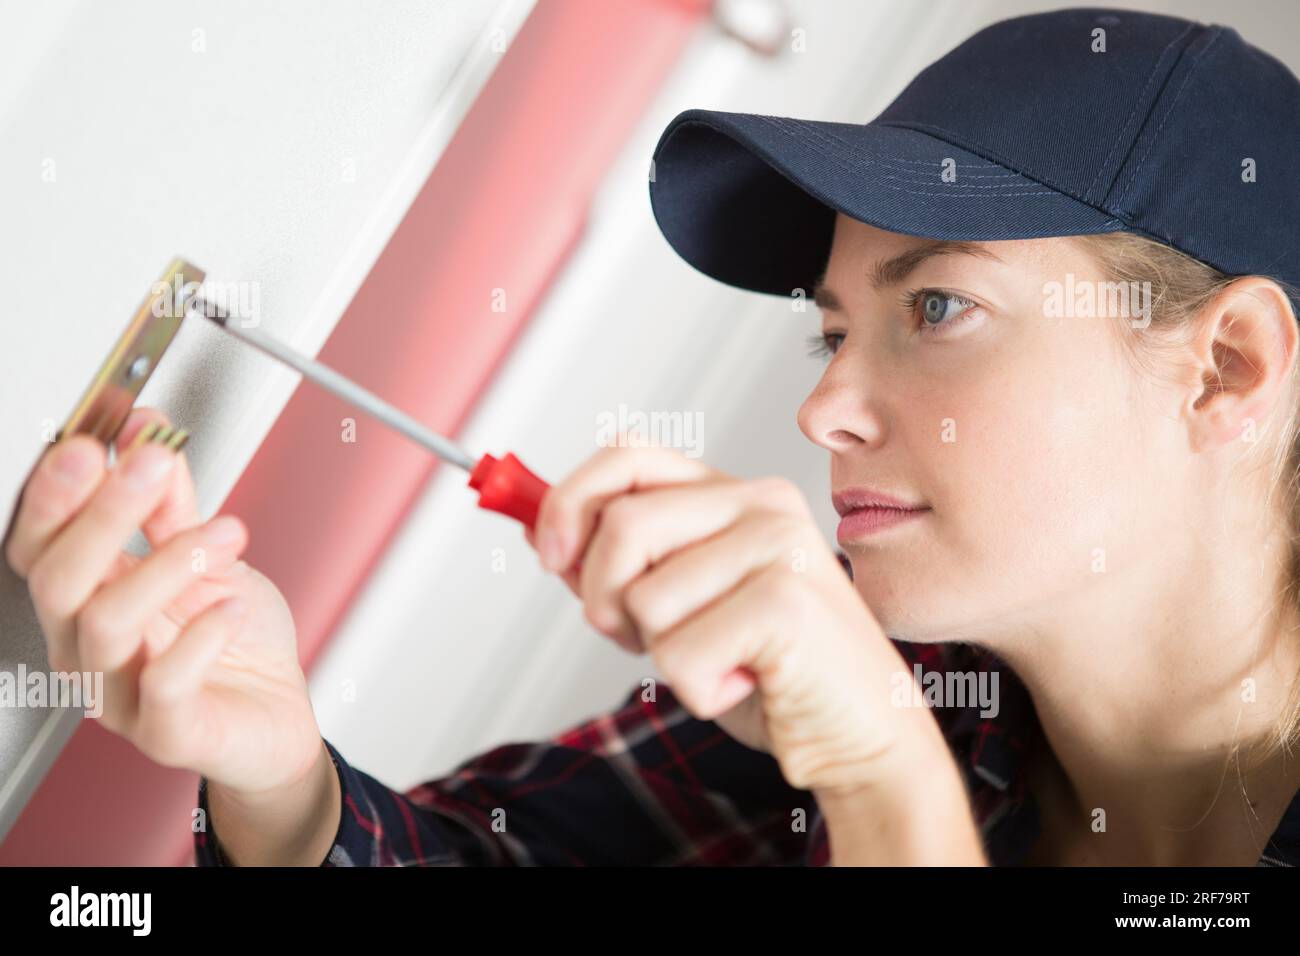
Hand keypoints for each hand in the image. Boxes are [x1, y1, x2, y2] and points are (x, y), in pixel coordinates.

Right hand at [5, 408, 322, 796]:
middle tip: (151, 463)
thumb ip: (173, 505)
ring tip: (225, 534)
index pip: (38, 544)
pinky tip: (232, 605)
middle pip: (58, 578)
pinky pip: (164, 683)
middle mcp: (86, 647)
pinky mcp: (166, 732)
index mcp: (85, 599)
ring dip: (168, 562)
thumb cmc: (234, 640)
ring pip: (107, 622)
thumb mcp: (207, 557)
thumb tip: (150, 436)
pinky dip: (200, 635)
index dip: (55, 492)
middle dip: (102, 511)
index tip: (93, 440)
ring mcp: (119, 694)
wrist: (275, 715)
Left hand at [525, 445, 953, 795]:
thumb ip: (625, 565)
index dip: (569, 499)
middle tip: (642, 638)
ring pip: (645, 597)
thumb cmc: (772, 672)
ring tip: (723, 661)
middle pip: (622, 524)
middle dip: (604, 598)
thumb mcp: (684, 607)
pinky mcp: (785, 601)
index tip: (550, 556)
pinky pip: (679, 653)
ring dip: (664, 655)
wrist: (862, 736)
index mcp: (735, 495)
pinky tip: (747, 684)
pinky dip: (698, 690)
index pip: (628, 454)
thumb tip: (541, 534)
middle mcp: (762, 504)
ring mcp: (779, 547)